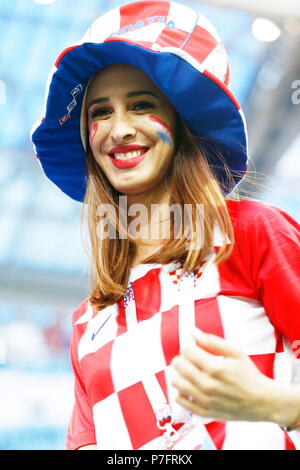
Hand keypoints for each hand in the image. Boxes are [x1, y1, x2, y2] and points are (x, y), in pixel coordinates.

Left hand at [171, 329, 294, 423]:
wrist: (261, 401)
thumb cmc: (248, 375)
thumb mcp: (235, 352)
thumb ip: (212, 341)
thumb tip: (193, 334)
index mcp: (215, 368)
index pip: (186, 351)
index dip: (188, 346)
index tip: (194, 348)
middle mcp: (207, 385)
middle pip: (178, 366)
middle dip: (182, 358)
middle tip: (191, 359)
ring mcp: (204, 400)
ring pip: (176, 382)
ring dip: (180, 374)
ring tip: (190, 373)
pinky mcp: (203, 411)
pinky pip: (179, 400)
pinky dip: (181, 391)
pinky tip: (191, 387)